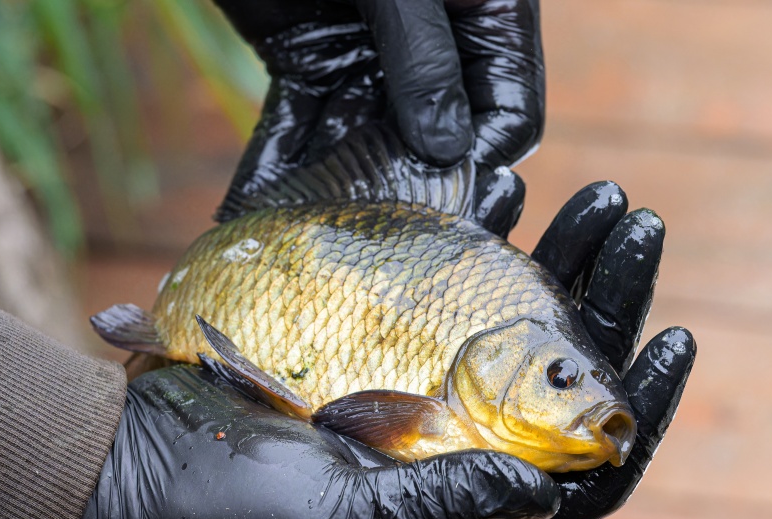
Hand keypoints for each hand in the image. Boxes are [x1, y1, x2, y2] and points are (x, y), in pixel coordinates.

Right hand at [44, 178, 693, 518]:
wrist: (134, 473)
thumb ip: (442, 506)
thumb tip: (553, 492)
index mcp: (465, 504)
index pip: (583, 465)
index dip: (638, 408)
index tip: (678, 337)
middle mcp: (458, 445)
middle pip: (561, 376)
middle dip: (609, 302)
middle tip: (640, 223)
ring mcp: (419, 389)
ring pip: (516, 323)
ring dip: (561, 261)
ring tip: (599, 196)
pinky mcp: (376, 344)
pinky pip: (447, 288)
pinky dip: (479, 243)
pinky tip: (505, 194)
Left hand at [212, 0, 543, 220]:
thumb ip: (423, 58)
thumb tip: (448, 152)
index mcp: (483, 13)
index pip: (507, 112)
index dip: (484, 164)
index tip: (454, 209)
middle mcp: (433, 45)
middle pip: (436, 138)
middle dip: (409, 189)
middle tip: (383, 243)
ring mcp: (369, 53)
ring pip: (365, 140)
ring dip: (339, 188)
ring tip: (314, 241)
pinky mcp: (308, 55)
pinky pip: (302, 122)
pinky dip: (283, 165)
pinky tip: (263, 209)